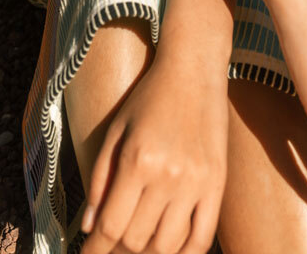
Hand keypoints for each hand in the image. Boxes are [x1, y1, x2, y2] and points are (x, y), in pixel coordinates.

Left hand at [80, 51, 228, 253]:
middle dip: (118, 249)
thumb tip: (89, 225)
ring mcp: (196, 182)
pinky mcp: (217, 184)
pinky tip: (170, 249)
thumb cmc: (149, 97)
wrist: (194, 70)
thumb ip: (99, 178)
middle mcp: (168, 175)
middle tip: (111, 243)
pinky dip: (185, 253)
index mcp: (137, 160)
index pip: (111, 225)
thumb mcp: (116, 130)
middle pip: (137, 240)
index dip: (96, 248)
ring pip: (167, 245)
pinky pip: (203, 237)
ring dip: (148, 253)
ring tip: (137, 244)